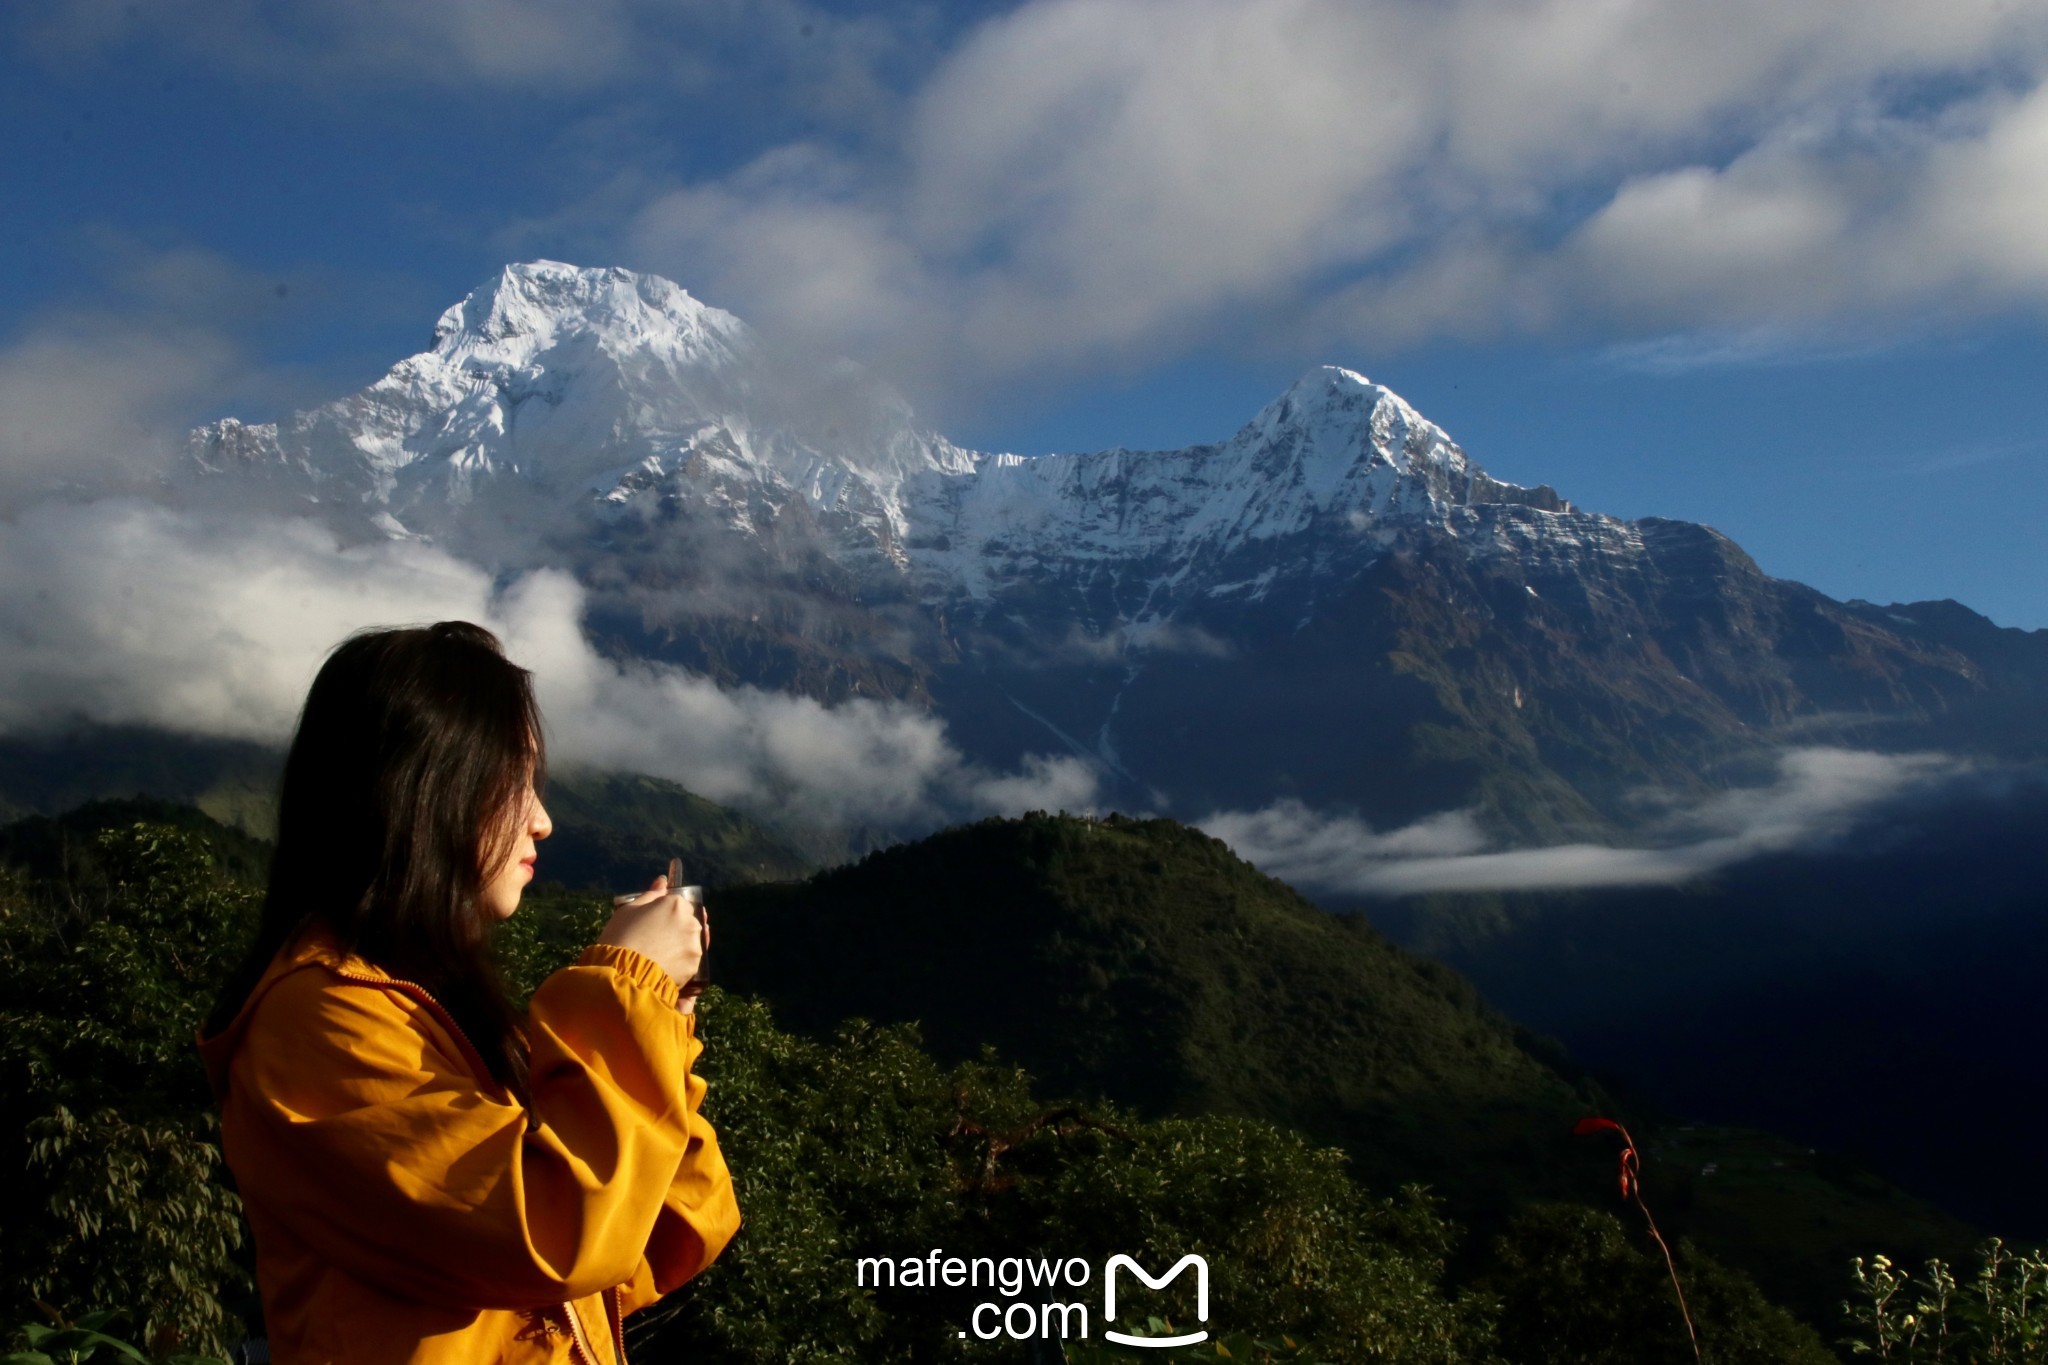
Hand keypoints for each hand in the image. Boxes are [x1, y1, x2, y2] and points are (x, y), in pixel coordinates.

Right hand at [599, 873, 706, 1006]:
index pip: (680, 904)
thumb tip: (662, 881)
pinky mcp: (694, 966)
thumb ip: (650, 895)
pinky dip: (680, 962)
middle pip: (688, 922)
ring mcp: (694, 945)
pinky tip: (665, 966)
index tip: (655, 923)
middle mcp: (690, 922)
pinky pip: (689, 961)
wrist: (621, 974)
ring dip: (679, 946)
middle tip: (655, 941)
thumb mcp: (629, 910)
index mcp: (675, 905)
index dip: (667, 913)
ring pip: (690, 942)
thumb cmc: (620, 937)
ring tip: (659, 956)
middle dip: (676, 929)